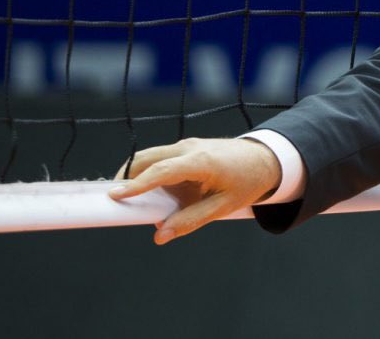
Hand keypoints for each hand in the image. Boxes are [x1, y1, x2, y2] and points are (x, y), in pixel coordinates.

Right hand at [109, 137, 281, 244]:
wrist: (265, 158)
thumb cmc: (247, 182)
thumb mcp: (223, 206)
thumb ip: (190, 221)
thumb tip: (160, 235)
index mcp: (201, 162)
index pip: (161, 171)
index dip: (137, 184)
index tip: (115, 195)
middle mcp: (190, 148)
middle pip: (147, 158)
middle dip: (127, 177)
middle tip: (115, 200)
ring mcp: (187, 145)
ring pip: (150, 156)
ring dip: (138, 175)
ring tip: (132, 199)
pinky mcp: (186, 147)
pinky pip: (161, 158)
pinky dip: (151, 172)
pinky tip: (153, 193)